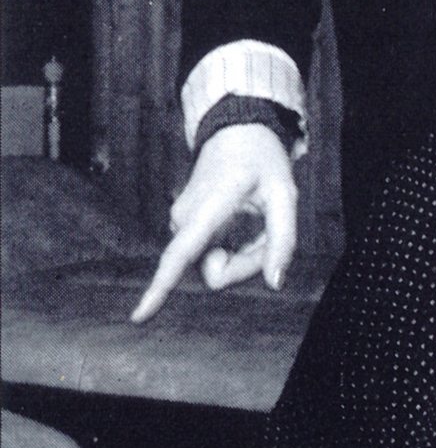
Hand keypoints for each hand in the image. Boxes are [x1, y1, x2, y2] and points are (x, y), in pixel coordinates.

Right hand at [131, 124, 297, 321]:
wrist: (237, 130)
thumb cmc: (263, 159)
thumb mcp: (285, 194)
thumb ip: (283, 240)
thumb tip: (275, 284)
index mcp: (206, 209)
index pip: (179, 256)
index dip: (160, 288)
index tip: (139, 317)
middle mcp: (183, 219)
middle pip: (217, 273)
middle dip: (248, 262)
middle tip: (269, 226)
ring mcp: (181, 223)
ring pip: (216, 265)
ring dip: (243, 251)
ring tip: (255, 216)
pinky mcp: (184, 226)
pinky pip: (212, 254)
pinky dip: (234, 245)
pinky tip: (243, 218)